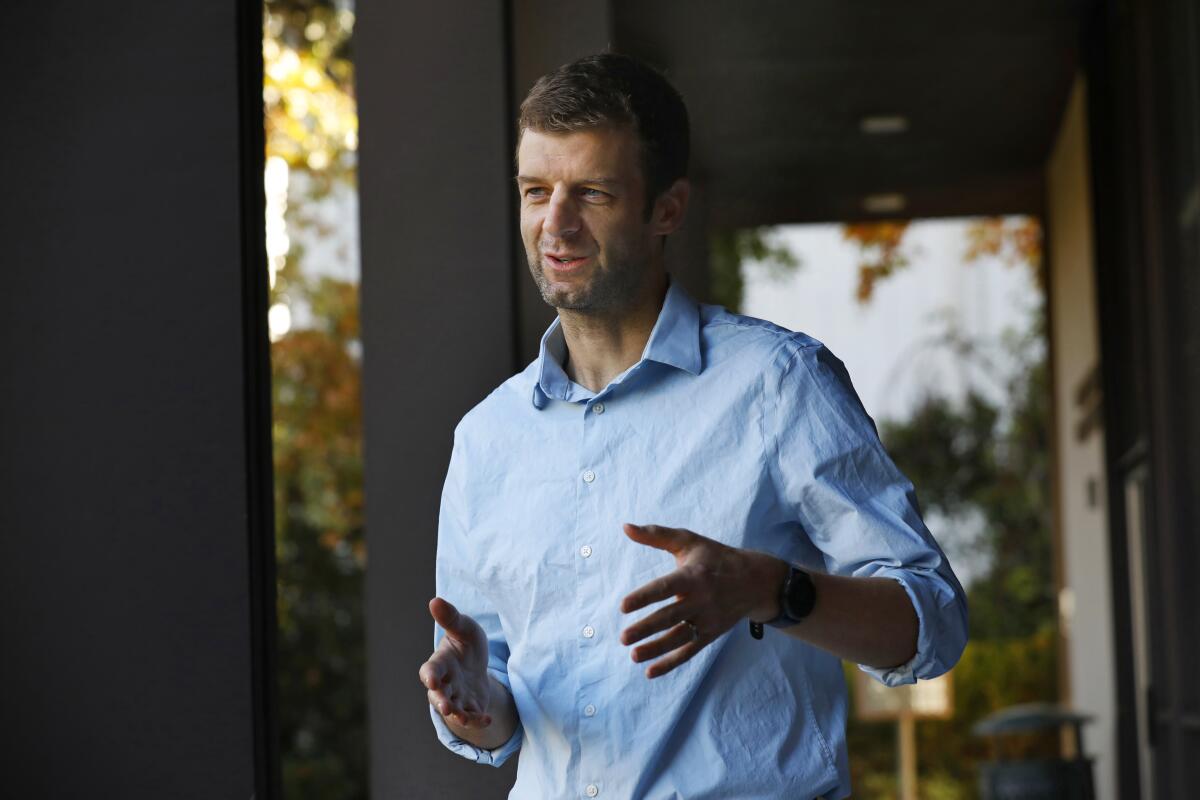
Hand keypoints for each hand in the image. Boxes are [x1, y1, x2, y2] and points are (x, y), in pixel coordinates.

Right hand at [418, 597, 493, 728]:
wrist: (477, 663)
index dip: (429, 675)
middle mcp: (445, 683)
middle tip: (446, 707)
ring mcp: (456, 697)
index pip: (429, 670)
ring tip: (463, 718)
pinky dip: (477, 720)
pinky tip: (488, 719)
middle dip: (441, 702)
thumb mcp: (463, 628)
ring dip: (457, 715)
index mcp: (440, 663)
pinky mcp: (470, 707)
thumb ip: (450, 618)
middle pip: (438, 695)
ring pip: (453, 710)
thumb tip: (435, 600)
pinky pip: (472, 717)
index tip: (431, 680)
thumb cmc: (465, 643)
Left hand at [620, 523, 786, 677]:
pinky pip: (689, 651)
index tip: (623, 607)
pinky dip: (670, 663)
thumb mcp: (689, 541)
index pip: (665, 587)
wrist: (755, 581)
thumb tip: (625, 527)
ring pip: (679, 638)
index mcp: (693, 576)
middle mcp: (701, 600)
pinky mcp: (711, 634)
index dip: (644, 597)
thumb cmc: (715, 558)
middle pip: (670, 616)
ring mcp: (707, 620)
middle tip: (623, 637)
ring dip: (655, 649)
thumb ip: (656, 535)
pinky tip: (650, 671)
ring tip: (633, 655)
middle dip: (646, 628)